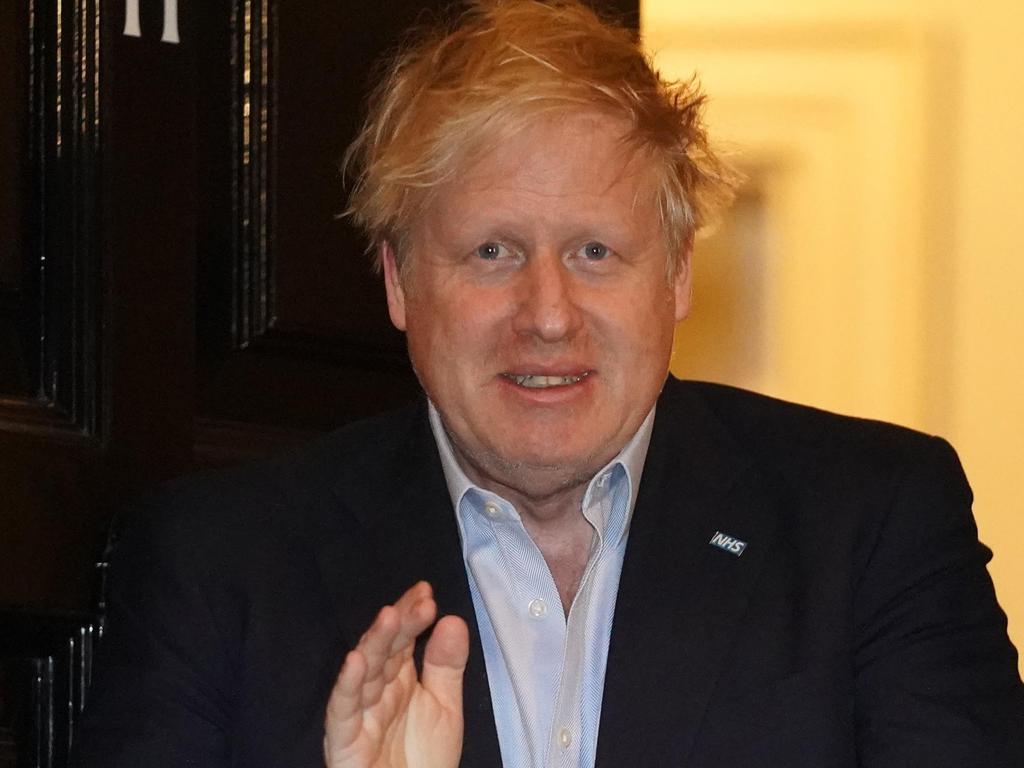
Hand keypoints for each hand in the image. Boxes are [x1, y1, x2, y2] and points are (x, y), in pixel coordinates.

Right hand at [324, 581, 468, 767]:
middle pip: (383, 651)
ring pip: (363, 673)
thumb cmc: (424, 760)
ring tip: (389, 617)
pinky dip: (347, 685)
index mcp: (398, 681)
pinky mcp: (344, 740)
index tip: (425, 591)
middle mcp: (376, 692)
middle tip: (419, 603)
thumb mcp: (445, 707)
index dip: (411, 615)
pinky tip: (355, 660)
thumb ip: (447, 665)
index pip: (401, 640)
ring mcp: (359, 715)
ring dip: (374, 644)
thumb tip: (453, 619)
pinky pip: (343, 711)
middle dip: (399, 625)